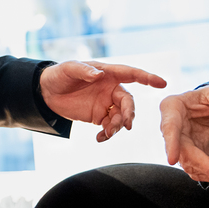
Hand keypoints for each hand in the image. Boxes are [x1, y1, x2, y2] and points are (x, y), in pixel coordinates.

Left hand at [39, 61, 166, 141]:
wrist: (46, 93)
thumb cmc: (60, 75)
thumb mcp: (69, 69)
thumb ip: (84, 71)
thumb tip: (99, 75)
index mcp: (108, 73)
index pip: (132, 74)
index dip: (147, 78)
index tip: (162, 83)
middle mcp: (111, 88)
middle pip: (128, 101)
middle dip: (129, 113)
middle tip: (125, 124)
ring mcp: (106, 103)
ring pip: (121, 116)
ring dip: (118, 126)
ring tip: (106, 133)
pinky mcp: (98, 116)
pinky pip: (110, 126)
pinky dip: (108, 134)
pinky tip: (100, 138)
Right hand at [159, 84, 208, 182]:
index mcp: (172, 107)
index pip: (170, 127)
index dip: (171, 144)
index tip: (172, 160)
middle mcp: (172, 129)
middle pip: (182, 151)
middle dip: (200, 164)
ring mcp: (180, 145)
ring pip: (189, 164)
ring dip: (208, 171)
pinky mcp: (191, 156)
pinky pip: (198, 169)